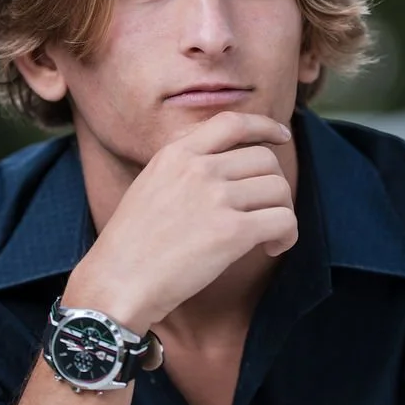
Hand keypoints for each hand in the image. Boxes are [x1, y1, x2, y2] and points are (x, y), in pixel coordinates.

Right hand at [64, 111, 297, 332]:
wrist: (118, 282)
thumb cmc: (131, 245)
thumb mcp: (150, 184)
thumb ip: (184, 168)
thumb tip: (226, 167)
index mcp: (176, 153)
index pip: (233, 122)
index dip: (265, 126)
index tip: (282, 136)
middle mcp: (198, 168)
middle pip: (265, 159)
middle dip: (275, 185)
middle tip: (268, 210)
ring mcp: (216, 198)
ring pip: (279, 189)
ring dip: (283, 212)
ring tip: (269, 235)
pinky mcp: (231, 232)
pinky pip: (283, 221)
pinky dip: (286, 235)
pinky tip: (271, 248)